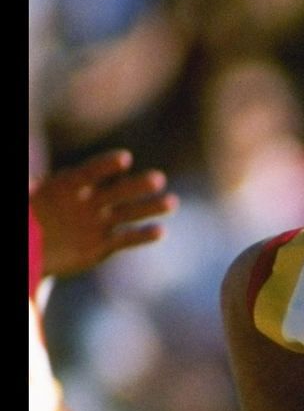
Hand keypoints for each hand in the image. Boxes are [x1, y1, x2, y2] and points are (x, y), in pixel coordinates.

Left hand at [30, 149, 178, 276]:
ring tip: (172, 202)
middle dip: (137, 186)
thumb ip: (31, 189)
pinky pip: (125, 239)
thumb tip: (32, 181)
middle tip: (158, 179)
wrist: (28, 250)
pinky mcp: (102, 246)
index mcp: (65, 188)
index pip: (89, 173)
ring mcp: (97, 224)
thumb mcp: (25, 202)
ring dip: (150, 208)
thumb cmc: (25, 222)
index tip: (125, 159)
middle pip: (116, 192)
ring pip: (127, 213)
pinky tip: (160, 231)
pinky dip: (142, 236)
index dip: (106, 166)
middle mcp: (87, 203)